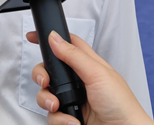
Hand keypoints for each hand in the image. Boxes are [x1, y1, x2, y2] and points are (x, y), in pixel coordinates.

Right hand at [26, 31, 153, 124]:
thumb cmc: (121, 104)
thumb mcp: (97, 73)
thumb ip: (74, 55)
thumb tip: (54, 38)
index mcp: (87, 64)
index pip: (66, 45)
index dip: (50, 39)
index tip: (32, 36)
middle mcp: (77, 81)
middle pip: (49, 71)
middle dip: (41, 76)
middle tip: (45, 82)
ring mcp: (72, 100)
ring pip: (46, 95)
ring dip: (48, 101)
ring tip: (59, 107)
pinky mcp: (69, 117)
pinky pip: (52, 117)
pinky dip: (60, 120)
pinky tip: (73, 121)